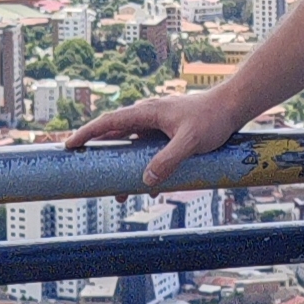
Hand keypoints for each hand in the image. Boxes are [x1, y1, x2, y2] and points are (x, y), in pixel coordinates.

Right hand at [64, 89, 241, 188]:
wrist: (234, 107)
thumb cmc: (213, 118)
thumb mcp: (190, 141)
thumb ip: (168, 160)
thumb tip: (146, 181)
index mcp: (148, 112)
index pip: (109, 121)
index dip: (87, 133)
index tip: (68, 145)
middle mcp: (150, 116)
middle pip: (116, 136)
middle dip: (100, 155)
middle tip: (85, 174)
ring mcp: (159, 126)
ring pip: (133, 148)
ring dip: (124, 169)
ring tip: (119, 195)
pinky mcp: (170, 135)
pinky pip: (150, 153)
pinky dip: (144, 170)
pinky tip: (149, 189)